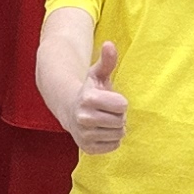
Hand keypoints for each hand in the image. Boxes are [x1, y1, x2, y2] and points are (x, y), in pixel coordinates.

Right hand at [63, 39, 127, 154]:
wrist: (71, 111)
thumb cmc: (90, 90)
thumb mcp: (97, 74)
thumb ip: (107, 60)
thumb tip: (109, 44)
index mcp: (87, 98)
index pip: (122, 105)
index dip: (120, 102)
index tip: (110, 99)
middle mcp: (83, 118)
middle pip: (121, 121)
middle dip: (118, 115)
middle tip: (107, 111)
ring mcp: (84, 135)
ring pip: (119, 135)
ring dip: (116, 128)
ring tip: (104, 120)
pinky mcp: (87, 149)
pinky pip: (114, 146)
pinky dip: (112, 139)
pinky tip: (101, 131)